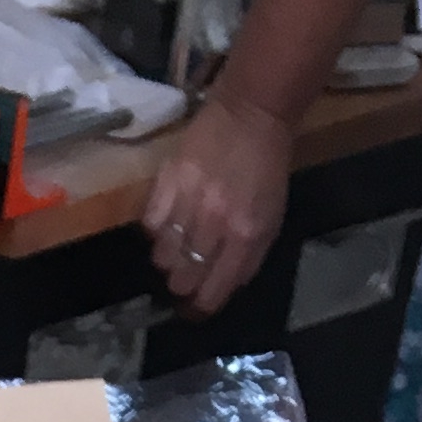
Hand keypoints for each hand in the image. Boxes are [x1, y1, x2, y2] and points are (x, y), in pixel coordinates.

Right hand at [139, 94, 292, 317]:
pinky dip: (155, 230)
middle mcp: (215, 224)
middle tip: (183, 275)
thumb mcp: (272, 217)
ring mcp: (189, 202)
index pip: (213, 292)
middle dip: (181, 284)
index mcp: (246, 236)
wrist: (251, 114)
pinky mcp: (167, 181)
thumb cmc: (266, 168)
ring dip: (167, 258)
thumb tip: (222, 287)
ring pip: (162, 256)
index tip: (194, 306)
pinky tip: (166, 223)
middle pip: (181, 279)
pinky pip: (149, 224)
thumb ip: (249, 256)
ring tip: (175, 248)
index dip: (200, 306)